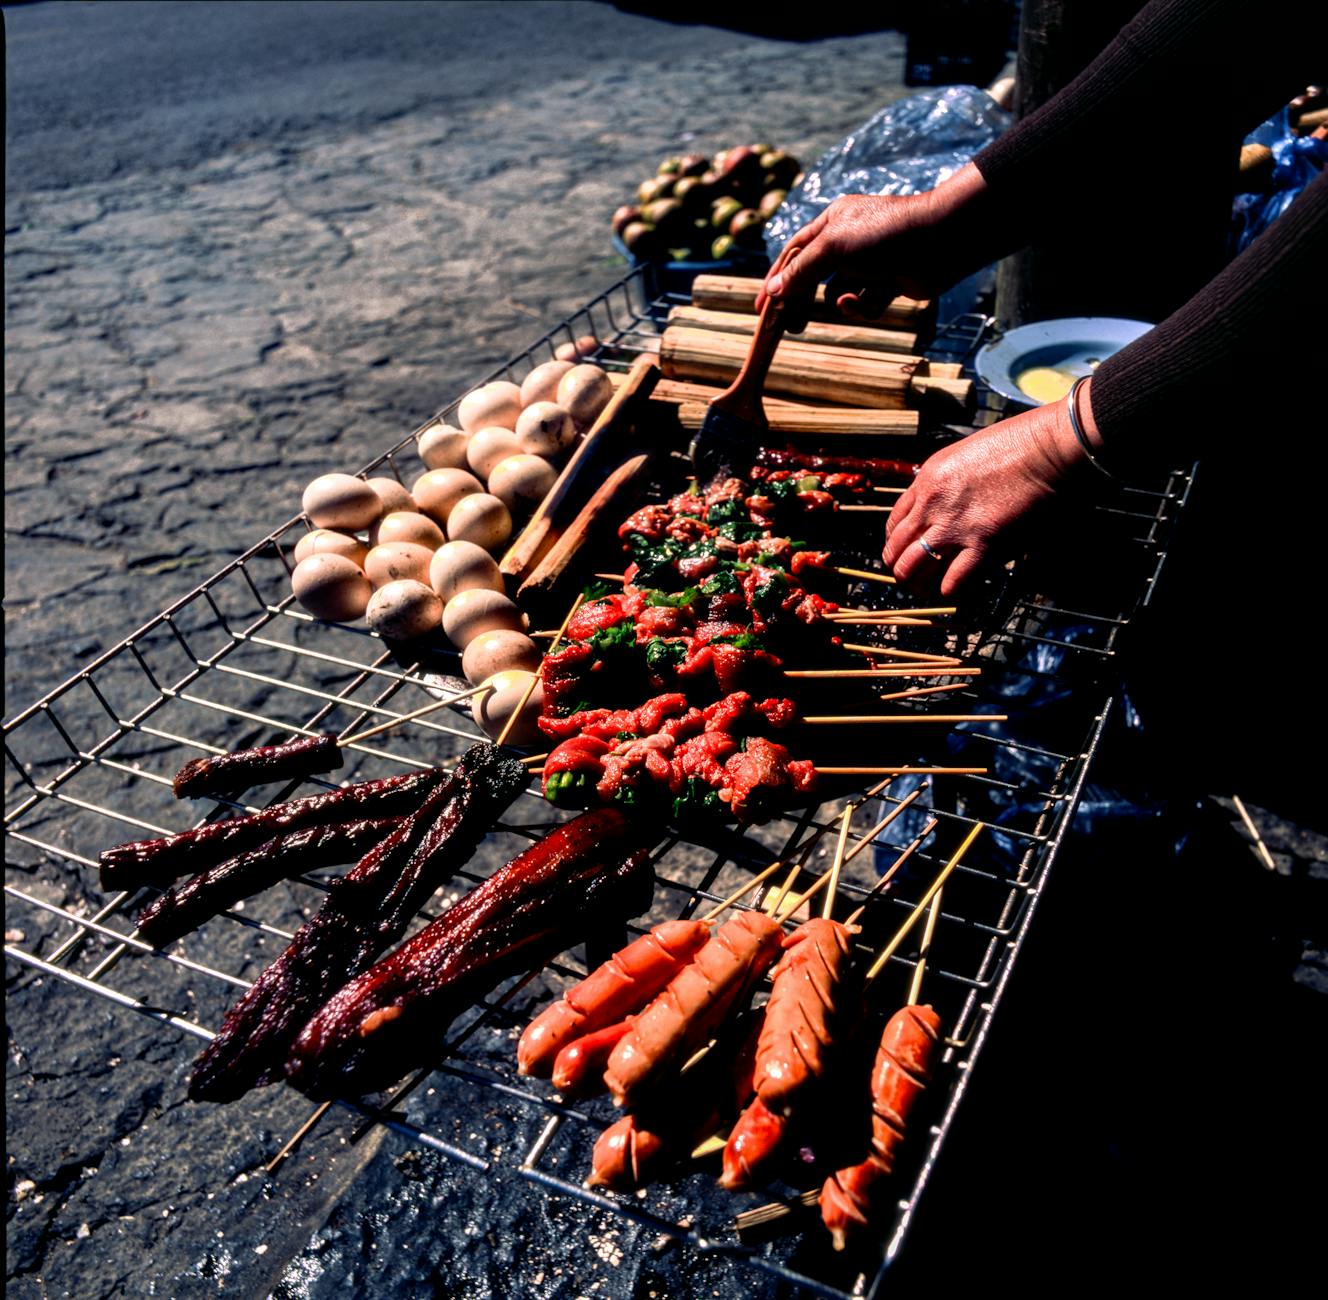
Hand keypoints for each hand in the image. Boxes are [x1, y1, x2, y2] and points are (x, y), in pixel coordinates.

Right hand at [757, 164, 988, 331]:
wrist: (939, 241)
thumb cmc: (883, 234)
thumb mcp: (833, 247)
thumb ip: (800, 270)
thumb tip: (772, 290)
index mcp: (832, 223)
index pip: (794, 253)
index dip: (776, 278)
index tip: (762, 306)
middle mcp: (848, 241)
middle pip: (812, 277)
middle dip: (803, 301)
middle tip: (791, 327)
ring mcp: (868, 264)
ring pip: (838, 294)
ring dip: (841, 302)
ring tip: (850, 301)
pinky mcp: (887, 284)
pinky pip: (863, 304)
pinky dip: (863, 306)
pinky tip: (869, 300)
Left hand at [882, 389, 1096, 595]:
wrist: (1049, 448)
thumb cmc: (1019, 445)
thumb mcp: (965, 455)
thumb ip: (947, 482)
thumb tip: (943, 504)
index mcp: (927, 480)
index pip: (893, 524)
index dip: (897, 545)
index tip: (909, 553)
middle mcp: (932, 505)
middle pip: (895, 552)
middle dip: (903, 571)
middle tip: (917, 580)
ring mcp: (954, 527)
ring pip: (912, 571)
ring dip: (920, 586)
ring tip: (932, 592)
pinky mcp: (984, 544)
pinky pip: (951, 583)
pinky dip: (951, 593)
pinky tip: (960, 592)